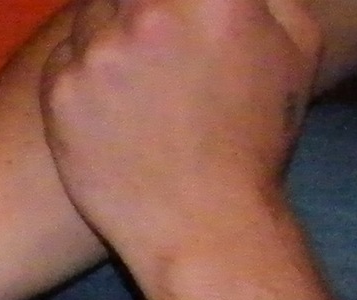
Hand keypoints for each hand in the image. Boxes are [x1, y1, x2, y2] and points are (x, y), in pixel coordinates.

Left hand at [40, 0, 320, 273]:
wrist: (202, 222)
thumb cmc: (257, 136)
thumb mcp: (296, 45)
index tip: (172, 13)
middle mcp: (153, 13)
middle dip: (141, 8)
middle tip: (152, 37)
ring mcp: (101, 52)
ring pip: (91, 9)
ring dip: (110, 28)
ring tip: (137, 73)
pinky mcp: (61, 91)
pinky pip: (63, 55)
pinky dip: (81, 67)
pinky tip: (109, 101)